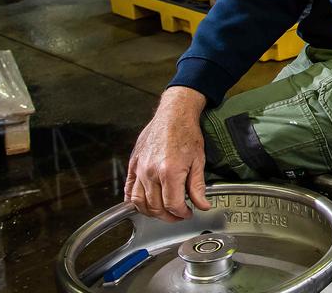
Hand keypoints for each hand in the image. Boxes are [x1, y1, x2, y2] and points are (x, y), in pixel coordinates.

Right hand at [125, 86, 211, 221]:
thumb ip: (198, 186)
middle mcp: (151, 172)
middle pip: (155, 207)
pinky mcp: (133, 165)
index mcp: (169, 172)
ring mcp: (139, 169)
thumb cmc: (187, 134)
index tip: (188, 213)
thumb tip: (203, 205)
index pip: (172, 204)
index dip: (181, 213)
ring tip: (163, 212)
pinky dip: (134, 201)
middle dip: (168, 216)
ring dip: (151, 212)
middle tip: (177, 215)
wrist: (173, 114)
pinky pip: (129, 189)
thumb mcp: (199, 160)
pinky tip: (143, 204)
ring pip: (139, 202)